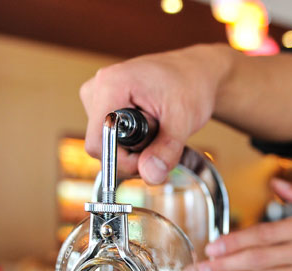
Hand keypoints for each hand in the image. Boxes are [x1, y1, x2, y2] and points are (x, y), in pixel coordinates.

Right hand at [79, 45, 229, 184]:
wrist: (194, 74)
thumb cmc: (190, 86)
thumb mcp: (183, 120)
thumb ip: (166, 150)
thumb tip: (150, 176)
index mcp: (110, 85)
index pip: (98, 142)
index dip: (123, 161)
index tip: (150, 158)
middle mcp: (96, 89)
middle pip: (101, 146)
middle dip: (132, 155)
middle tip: (160, 139)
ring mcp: (96, 97)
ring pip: (106, 144)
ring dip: (133, 149)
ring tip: (156, 129)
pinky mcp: (102, 105)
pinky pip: (109, 138)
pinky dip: (129, 143)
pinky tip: (148, 129)